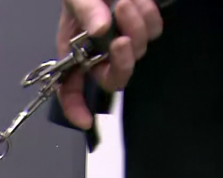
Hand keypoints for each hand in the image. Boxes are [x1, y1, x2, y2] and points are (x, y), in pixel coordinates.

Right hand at [56, 0, 162, 129]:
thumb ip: (84, 12)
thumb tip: (99, 31)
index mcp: (72, 49)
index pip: (69, 86)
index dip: (75, 106)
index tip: (84, 119)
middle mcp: (97, 51)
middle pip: (111, 78)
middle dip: (120, 63)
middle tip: (121, 41)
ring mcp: (121, 40)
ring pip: (136, 53)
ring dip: (134, 26)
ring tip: (125, 2)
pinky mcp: (143, 28)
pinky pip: (153, 33)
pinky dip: (148, 16)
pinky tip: (138, 0)